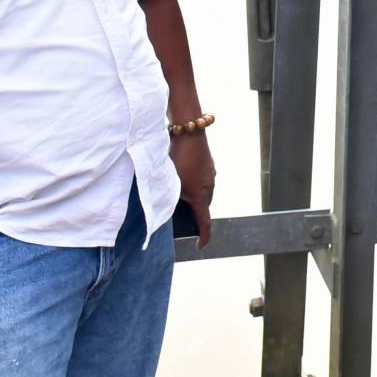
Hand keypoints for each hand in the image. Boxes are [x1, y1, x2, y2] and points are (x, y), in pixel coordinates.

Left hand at [170, 131, 215, 247]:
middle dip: (195, 213)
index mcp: (201, 195)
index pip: (205, 222)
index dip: (204, 237)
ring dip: (194, 196)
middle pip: (204, 207)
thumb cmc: (177, 158)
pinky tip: (183, 175)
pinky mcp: (209, 164)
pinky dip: (195, 184)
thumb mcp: (170, 182)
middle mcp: (210, 186)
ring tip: (179, 192)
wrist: (189, 131)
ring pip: (204, 192)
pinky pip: (204, 180)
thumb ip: (168, 199)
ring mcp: (211, 174)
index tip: (200, 245)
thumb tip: (165, 210)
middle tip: (181, 215)